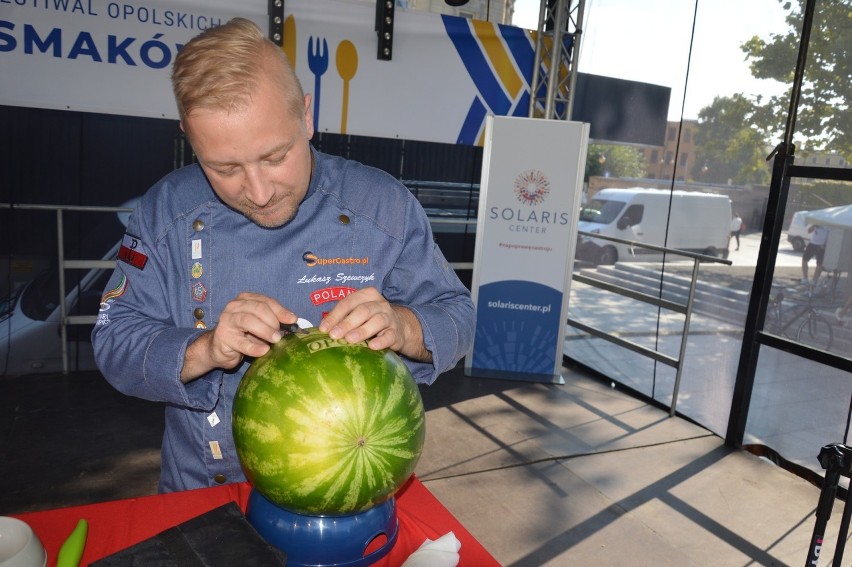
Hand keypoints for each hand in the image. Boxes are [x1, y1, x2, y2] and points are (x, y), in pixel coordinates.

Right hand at [181, 292, 295, 381]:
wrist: (219, 349)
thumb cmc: (243, 334)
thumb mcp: (260, 324)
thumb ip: (273, 320)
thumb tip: (293, 322)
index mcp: (245, 299)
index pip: (266, 301)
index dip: (281, 310)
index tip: (293, 320)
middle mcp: (234, 306)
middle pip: (258, 308)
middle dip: (273, 321)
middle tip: (281, 335)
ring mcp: (227, 320)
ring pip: (248, 321)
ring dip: (265, 331)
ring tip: (275, 340)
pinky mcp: (223, 337)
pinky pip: (241, 342)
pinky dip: (254, 347)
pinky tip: (264, 351)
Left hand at [318, 287, 430, 361]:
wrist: (400, 327)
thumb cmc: (371, 320)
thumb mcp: (357, 314)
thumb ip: (342, 318)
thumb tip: (322, 329)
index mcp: (367, 295)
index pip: (348, 303)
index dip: (335, 315)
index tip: (324, 328)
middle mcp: (379, 304)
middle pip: (362, 311)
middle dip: (347, 323)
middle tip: (334, 335)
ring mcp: (389, 318)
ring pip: (377, 321)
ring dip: (362, 330)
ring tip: (350, 340)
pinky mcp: (396, 333)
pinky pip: (389, 336)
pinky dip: (381, 341)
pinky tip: (372, 346)